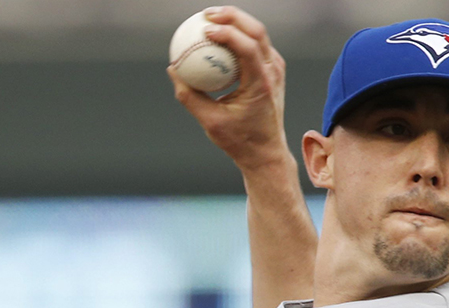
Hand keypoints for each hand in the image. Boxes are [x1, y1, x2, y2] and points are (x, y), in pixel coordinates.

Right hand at [169, 5, 290, 170]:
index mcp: (262, 84)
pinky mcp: (271, 69)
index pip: (248, 48)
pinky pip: (255, 44)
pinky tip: (218, 36)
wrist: (266, 152)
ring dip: (235, 21)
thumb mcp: (210, 122)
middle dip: (231, 16)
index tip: (205, 30)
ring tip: (209, 19)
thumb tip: (173, 69)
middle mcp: (273, 72)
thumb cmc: (239, 140)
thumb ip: (189, 96)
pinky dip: (237, 35)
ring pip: (258, 33)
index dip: (227, 33)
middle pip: (256, 31)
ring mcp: (275, 69)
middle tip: (206, 15)